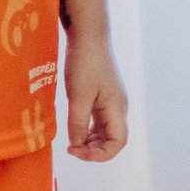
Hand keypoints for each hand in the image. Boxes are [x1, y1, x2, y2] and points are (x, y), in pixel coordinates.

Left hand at [63, 37, 129, 162]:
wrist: (89, 35)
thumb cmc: (85, 63)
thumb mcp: (78, 96)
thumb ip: (78, 123)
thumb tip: (76, 145)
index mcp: (116, 108)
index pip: (118, 142)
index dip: (100, 154)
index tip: (78, 152)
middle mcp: (118, 107)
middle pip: (112, 139)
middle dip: (93, 150)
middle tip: (71, 149)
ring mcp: (111, 101)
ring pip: (105, 131)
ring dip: (91, 141)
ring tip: (72, 142)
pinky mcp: (103, 95)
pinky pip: (99, 121)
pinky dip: (88, 130)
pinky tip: (75, 129)